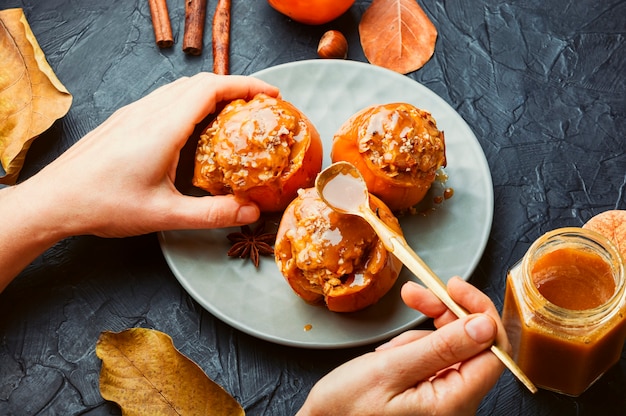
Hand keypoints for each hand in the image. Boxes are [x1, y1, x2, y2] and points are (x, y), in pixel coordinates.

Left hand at [21, 73, 279, 237]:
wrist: (54, 200)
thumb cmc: (104, 205)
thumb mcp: (165, 215)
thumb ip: (212, 214)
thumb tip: (251, 211)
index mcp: (163, 127)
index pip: (211, 88)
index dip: (245, 85)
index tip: (270, 94)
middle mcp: (149, 112)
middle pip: (199, 83)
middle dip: (234, 87)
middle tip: (258, 106)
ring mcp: (134, 114)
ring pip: (180, 89)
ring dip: (211, 93)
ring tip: (232, 114)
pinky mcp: (124, 121)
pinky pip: (164, 99)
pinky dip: (190, 102)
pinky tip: (193, 127)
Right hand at [297, 277, 505, 415]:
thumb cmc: (346, 409)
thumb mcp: (390, 369)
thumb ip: (441, 348)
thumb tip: (484, 326)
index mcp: (453, 403)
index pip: (492, 350)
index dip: (478, 312)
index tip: (453, 287)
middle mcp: (456, 405)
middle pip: (472, 344)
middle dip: (443, 315)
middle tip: (414, 293)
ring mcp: (444, 401)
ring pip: (450, 349)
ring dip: (421, 336)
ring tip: (387, 352)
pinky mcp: (431, 395)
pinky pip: (433, 360)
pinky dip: (413, 349)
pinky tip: (390, 357)